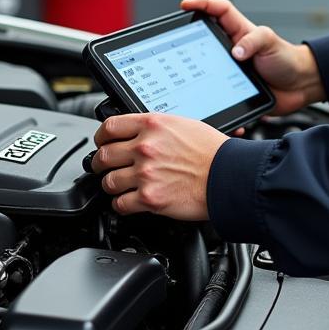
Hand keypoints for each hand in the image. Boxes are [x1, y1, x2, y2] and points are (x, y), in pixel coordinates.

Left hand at [92, 112, 227, 219]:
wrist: (228, 176)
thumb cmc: (213, 152)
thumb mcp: (183, 125)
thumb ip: (157, 128)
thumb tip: (140, 133)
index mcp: (152, 125)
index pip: (110, 127)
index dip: (101, 137)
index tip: (102, 142)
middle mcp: (145, 147)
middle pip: (103, 155)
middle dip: (100, 164)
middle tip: (103, 167)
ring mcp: (145, 174)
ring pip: (108, 182)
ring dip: (111, 185)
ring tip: (119, 186)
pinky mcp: (150, 198)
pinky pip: (120, 204)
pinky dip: (122, 205)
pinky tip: (129, 202)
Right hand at [181, 0, 324, 113]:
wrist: (300, 86)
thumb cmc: (287, 60)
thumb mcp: (270, 43)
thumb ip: (254, 42)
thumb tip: (236, 52)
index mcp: (239, 32)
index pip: (218, 11)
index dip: (202, 4)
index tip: (185, 5)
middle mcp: (231, 48)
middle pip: (203, 39)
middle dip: (189, 39)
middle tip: (180, 44)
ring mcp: (230, 68)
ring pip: (205, 69)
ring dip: (197, 74)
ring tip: (191, 78)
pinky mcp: (231, 88)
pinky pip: (216, 93)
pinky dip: (213, 99)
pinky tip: (212, 104)